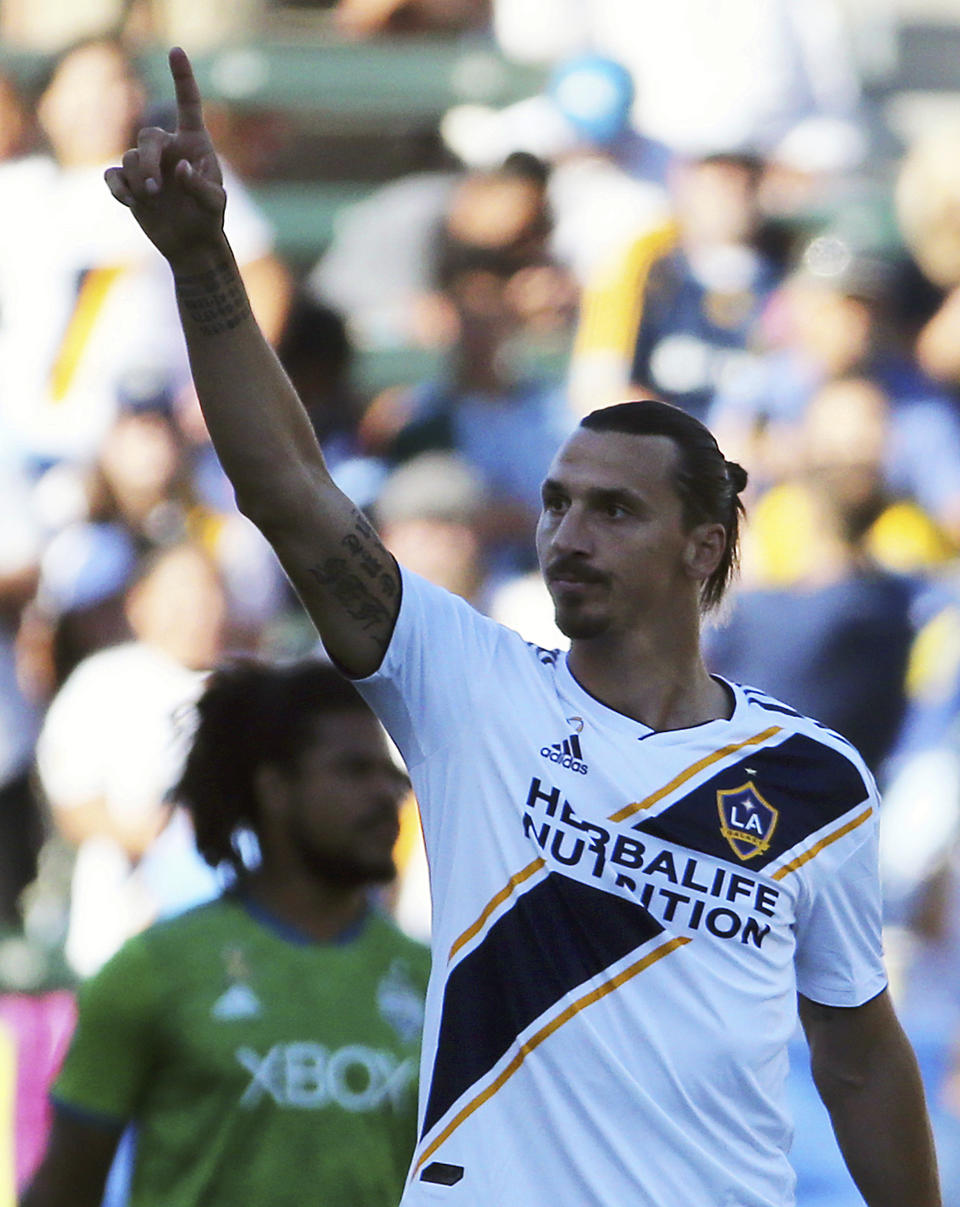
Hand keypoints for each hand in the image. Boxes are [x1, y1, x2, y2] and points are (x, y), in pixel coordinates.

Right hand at [104, 47, 225, 263]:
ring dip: (139, 179)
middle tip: (157, 188)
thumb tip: (179, 168)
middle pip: (147, 136)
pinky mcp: (129, 183)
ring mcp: (146, 165)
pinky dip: (119, 189)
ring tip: (152, 199)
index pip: (187, 105)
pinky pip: (112, 176)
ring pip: (129, 158)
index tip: (177, 51)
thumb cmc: (208, 220)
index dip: (182, 78)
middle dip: (148, 161)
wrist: (190, 245)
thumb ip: (201, 187)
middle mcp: (168, 149)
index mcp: (193, 144)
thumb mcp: (214, 206)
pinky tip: (132, 202)